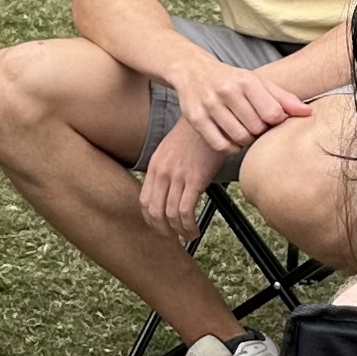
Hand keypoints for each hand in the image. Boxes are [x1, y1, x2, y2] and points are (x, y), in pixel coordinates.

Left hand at [137, 114, 230, 238]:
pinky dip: (188, 225)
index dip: (151, 220)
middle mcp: (161, 173)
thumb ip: (168, 169)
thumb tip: (171, 189)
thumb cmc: (197, 134)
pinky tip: (196, 229)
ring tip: (189, 235)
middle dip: (163, 230)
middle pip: (154, 212)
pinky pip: (185, 211)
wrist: (211, 118)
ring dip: (179, 231)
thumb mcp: (173, 150)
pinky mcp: (194, 179)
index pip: (145, 201)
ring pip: (170, 215)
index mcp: (155, 166)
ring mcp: (176, 176)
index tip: (161, 228)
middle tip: (174, 238)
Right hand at [179, 58, 314, 157]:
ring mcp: (210, 105)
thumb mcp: (259, 83)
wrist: (193, 71)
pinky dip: (231, 147)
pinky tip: (233, 140)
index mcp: (247, 81)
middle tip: (257, 126)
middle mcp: (227, 91)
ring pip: (239, 137)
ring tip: (245, 132)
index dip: (276, 122)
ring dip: (246, 140)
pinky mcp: (196, 119)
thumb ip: (284, 99)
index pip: (273, 113)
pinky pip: (221, 145)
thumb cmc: (232, 80)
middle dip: (260, 131)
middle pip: (256, 128)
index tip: (271, 120)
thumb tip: (309, 113)